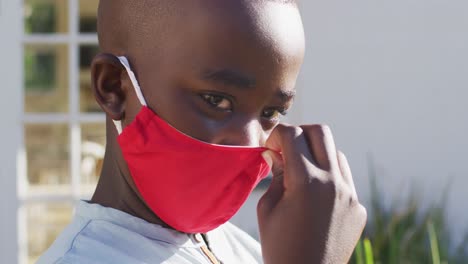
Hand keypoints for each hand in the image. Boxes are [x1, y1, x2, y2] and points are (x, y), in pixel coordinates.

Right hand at [257, 124, 366, 263]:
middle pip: (320, 132)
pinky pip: (345, 178)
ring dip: (316, 154)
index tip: (269, 146)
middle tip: (286, 149)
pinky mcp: (358, 207)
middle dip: (299, 133)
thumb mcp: (267, 209)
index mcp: (306, 182)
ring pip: (336, 153)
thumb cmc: (279, 248)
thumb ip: (275, 174)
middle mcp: (333, 183)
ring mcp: (350, 195)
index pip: (292, 134)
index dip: (276, 134)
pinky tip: (315, 194)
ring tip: (301, 174)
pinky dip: (329, 175)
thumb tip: (275, 152)